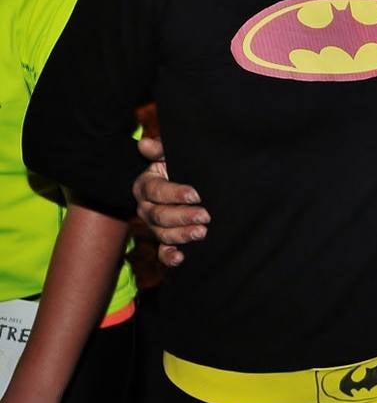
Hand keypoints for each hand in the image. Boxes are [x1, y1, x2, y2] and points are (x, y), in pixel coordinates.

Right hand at [132, 142, 208, 267]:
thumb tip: (144, 144)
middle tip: (205, 215)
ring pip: (163, 234)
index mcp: (146, 185)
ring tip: (202, 232)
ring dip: (182, 235)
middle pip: (159, 215)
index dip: (175, 193)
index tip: (196, 194)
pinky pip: (163, 251)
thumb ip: (160, 150)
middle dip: (183, 216)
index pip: (157, 190)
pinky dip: (170, 257)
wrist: (179, 181)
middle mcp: (146, 208)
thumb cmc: (175, 165)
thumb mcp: (169, 155)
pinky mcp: (164, 239)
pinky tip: (181, 258)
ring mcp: (154, 225)